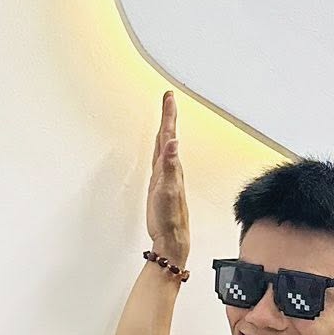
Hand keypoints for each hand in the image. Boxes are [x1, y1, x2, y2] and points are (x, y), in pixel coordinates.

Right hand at [146, 89, 189, 263]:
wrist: (171, 237)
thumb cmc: (170, 217)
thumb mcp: (167, 189)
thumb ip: (170, 165)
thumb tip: (173, 142)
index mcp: (172, 165)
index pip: (170, 134)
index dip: (169, 115)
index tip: (169, 97)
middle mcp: (171, 167)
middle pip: (168, 135)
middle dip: (168, 115)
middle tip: (168, 98)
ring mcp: (166, 175)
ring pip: (165, 145)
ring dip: (165, 129)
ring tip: (165, 115)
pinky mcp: (160, 183)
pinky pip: (160, 159)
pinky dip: (159, 148)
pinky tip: (160, 146)